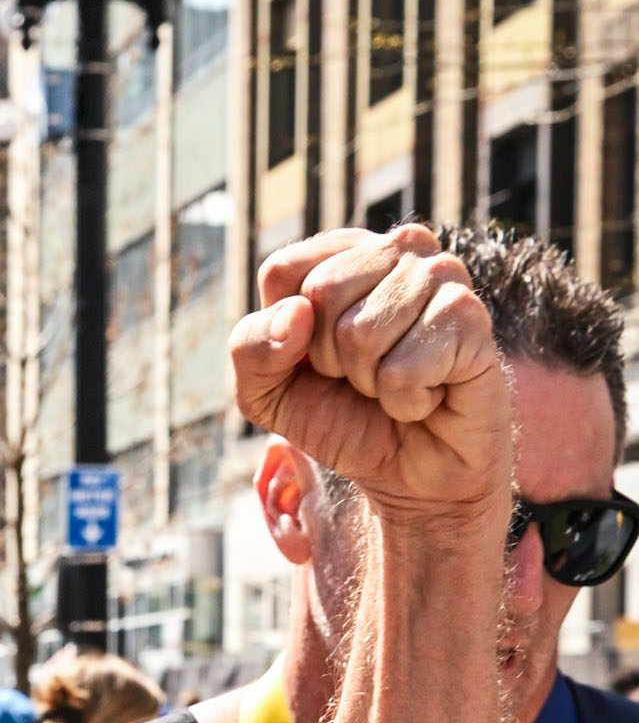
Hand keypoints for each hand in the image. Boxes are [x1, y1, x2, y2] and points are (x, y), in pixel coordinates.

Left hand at [231, 226, 504, 514]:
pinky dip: (405, 400)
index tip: (318, 358)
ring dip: (371, 380)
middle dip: (332, 357)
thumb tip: (297, 313)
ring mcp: (443, 275)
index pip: (283, 271)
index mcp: (346, 251)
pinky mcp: (472, 318)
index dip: (286, 334)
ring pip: (362, 331)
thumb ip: (251, 348)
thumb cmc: (345, 418)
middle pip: (322, 292)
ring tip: (398, 383)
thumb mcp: (268, 391)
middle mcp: (401, 248)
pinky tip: (430, 395)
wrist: (414, 475)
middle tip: (365, 375)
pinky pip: (404, 369)